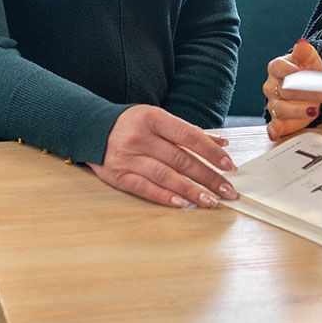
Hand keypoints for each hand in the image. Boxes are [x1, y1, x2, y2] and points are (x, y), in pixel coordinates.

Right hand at [87, 105, 237, 208]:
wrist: (92, 128)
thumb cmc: (133, 124)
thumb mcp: (160, 119)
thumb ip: (189, 132)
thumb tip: (222, 144)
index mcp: (154, 118)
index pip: (189, 137)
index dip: (211, 152)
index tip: (229, 166)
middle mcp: (140, 137)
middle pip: (181, 160)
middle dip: (208, 177)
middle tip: (227, 191)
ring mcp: (128, 157)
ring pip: (165, 176)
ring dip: (191, 191)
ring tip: (210, 201)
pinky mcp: (117, 175)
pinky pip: (144, 188)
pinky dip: (164, 196)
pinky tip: (182, 204)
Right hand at [263, 38, 321, 140]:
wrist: (310, 87)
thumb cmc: (307, 72)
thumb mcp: (309, 59)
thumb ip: (305, 52)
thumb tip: (301, 44)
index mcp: (277, 68)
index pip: (279, 68)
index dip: (292, 71)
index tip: (303, 73)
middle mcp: (272, 86)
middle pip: (286, 89)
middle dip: (307, 92)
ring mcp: (274, 104)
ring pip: (282, 108)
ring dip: (298, 110)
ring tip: (315, 110)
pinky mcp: (278, 120)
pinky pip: (274, 125)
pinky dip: (274, 130)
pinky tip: (276, 132)